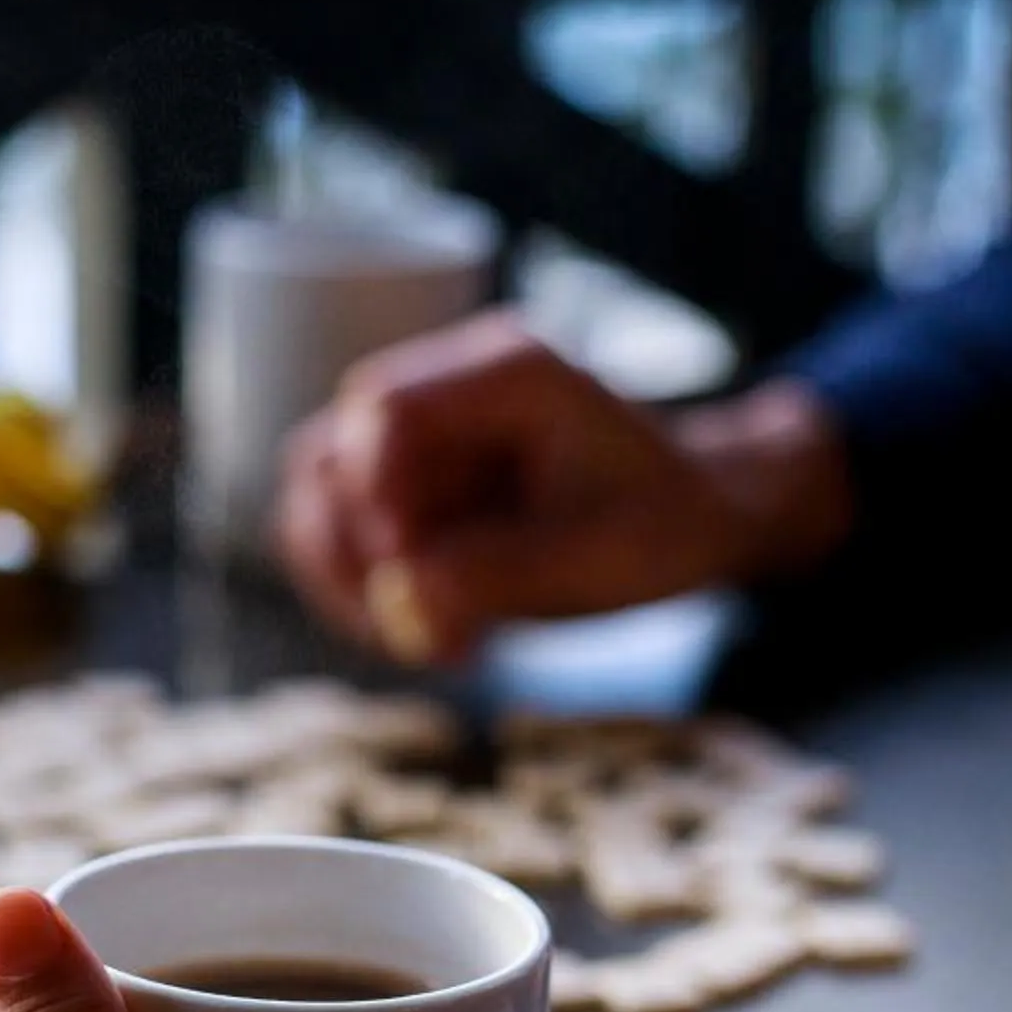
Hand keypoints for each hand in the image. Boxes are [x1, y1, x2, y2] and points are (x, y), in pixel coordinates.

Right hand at [270, 312, 852, 661]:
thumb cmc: (663, 524)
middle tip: (408, 627)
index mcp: (505, 372)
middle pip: (329, 451)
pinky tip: (415, 630)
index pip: (382, 409)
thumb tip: (406, 597)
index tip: (409, 577)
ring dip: (343, 577)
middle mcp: (446, 384)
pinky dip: (356, 588)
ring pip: (317, 492)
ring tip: (416, 639)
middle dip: (350, 551)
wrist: (694, 516)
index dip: (373, 497)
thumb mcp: (600, 560)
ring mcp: (419, 434)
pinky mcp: (405, 480)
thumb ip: (499, 574)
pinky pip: (338, 529)